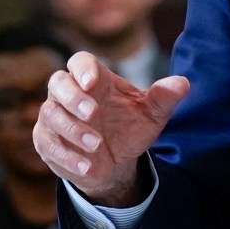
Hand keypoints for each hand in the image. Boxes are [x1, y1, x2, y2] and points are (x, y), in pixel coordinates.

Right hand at [33, 52, 190, 206]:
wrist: (116, 164)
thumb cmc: (130, 129)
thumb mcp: (151, 115)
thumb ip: (163, 98)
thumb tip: (182, 83)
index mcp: (94, 79)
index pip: (80, 62)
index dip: (82, 69)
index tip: (93, 82)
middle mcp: (69, 93)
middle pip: (57, 83)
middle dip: (72, 97)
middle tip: (93, 113)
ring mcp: (54, 116)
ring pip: (51, 114)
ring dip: (73, 130)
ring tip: (97, 145)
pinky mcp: (46, 140)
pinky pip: (48, 144)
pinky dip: (68, 156)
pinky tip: (88, 167)